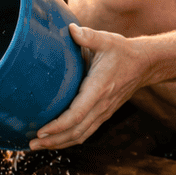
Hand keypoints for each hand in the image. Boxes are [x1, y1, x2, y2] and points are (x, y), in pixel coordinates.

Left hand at [29, 25, 152, 149]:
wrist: (144, 65)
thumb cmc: (122, 52)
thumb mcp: (107, 40)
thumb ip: (88, 36)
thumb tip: (71, 29)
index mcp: (98, 89)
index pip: (77, 114)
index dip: (58, 126)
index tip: (41, 131)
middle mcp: (101, 105)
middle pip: (76, 131)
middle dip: (53, 141)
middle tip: (31, 144)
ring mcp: (103, 112)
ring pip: (80, 135)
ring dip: (59, 143)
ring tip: (38, 145)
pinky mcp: (103, 114)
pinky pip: (85, 132)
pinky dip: (69, 140)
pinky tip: (55, 141)